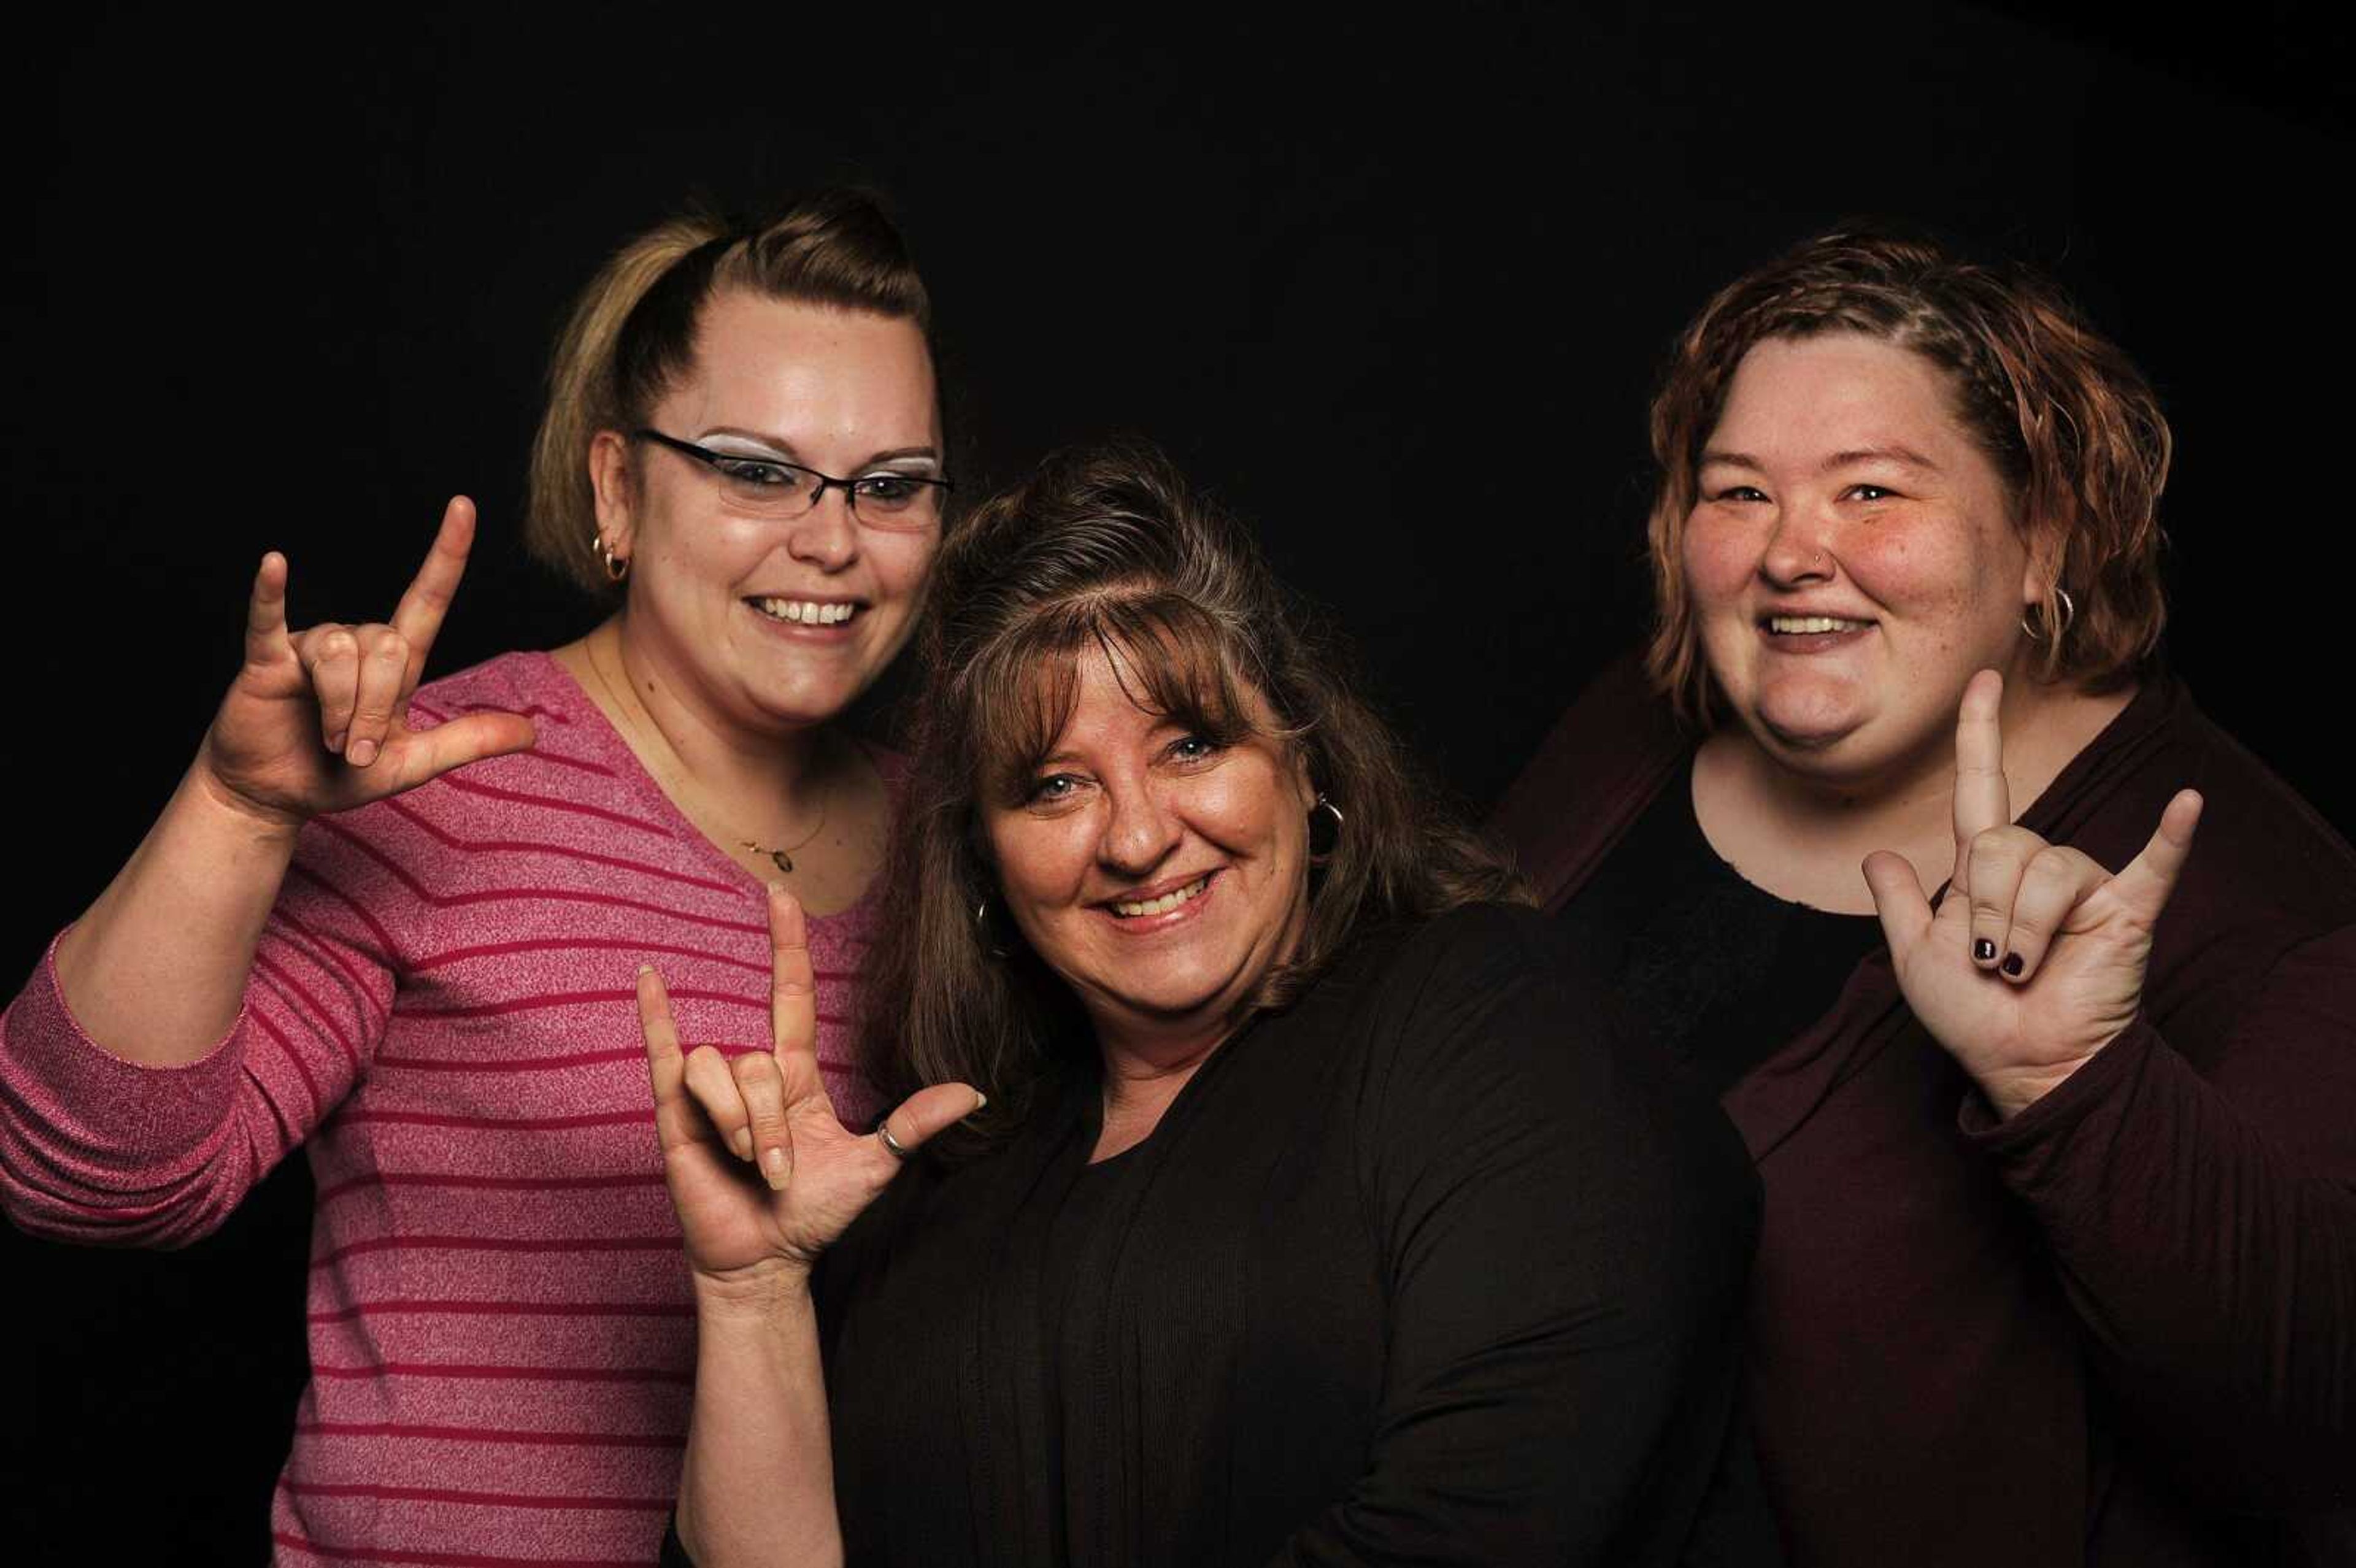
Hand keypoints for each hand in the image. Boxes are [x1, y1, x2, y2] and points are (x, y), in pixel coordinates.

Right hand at [195, 497, 536, 828]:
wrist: (279, 797)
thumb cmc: (343, 775)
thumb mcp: (415, 762)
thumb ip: (469, 740)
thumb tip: (533, 732)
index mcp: (396, 665)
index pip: (428, 598)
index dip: (447, 554)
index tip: (464, 506)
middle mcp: (357, 644)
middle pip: (389, 646)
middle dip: (375, 709)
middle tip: (355, 747)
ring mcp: (311, 648)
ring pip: (341, 654)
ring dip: (339, 708)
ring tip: (327, 737)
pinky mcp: (267, 660)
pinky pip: (269, 619)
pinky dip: (271, 593)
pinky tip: (274, 563)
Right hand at [639, 884, 984, 1285]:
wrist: (765, 1260)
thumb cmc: (815, 1215)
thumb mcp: (873, 1165)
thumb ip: (914, 1125)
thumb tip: (975, 1094)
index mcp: (796, 1076)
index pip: (790, 993)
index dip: (787, 944)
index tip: (783, 896)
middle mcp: (753, 1075)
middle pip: (754, 1060)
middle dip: (765, 1120)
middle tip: (777, 1170)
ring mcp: (711, 1094)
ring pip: (715, 1068)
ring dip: (733, 1122)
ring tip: (744, 1164)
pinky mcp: (674, 1116)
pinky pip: (665, 1055)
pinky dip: (655, 1017)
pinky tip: (649, 978)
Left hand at [1862, 670, 2201, 1118]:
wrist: (2021, 1065)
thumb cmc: (1973, 1018)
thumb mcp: (1915, 958)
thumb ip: (1897, 904)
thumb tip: (1876, 855)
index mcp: (1985, 869)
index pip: (1982, 787)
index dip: (1979, 734)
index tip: (1983, 681)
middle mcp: (2036, 866)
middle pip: (1999, 845)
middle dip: (1982, 910)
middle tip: (1989, 960)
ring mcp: (2084, 885)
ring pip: (2043, 870)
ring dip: (2020, 929)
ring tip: (2021, 969)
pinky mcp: (2125, 911)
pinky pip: (2152, 865)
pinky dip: (2171, 836)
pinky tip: (2188, 803)